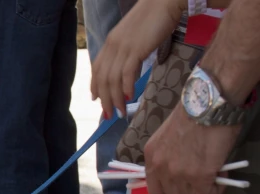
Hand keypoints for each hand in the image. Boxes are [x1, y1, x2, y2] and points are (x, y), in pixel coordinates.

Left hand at [91, 0, 184, 116]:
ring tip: (120, 112)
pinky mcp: (136, 49)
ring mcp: (123, 47)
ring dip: (115, 99)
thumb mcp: (135, 39)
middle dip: (104, 99)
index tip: (96, 99)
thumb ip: (130, 56)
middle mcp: (113, 45)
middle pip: (103, 78)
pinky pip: (126, 73)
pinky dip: (126, 87)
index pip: (97, 68)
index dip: (94, 85)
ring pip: (113, 79)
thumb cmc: (154, 19)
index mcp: (111, 42)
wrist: (164, 1)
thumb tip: (129, 78)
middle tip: (108, 115)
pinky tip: (129, 97)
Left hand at [144, 105, 240, 193]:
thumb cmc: (194, 112)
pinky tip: (222, 176)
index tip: (184, 182)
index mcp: (151, 157)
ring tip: (214, 177)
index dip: (172, 188)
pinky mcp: (199, 178)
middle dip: (188, 192)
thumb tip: (184, 170)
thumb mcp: (169, 136)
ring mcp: (178, 175)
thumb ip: (170, 156)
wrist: (209, 102)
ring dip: (203, 193)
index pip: (155, 188)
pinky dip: (216, 191)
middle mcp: (161, 168)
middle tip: (201, 180)